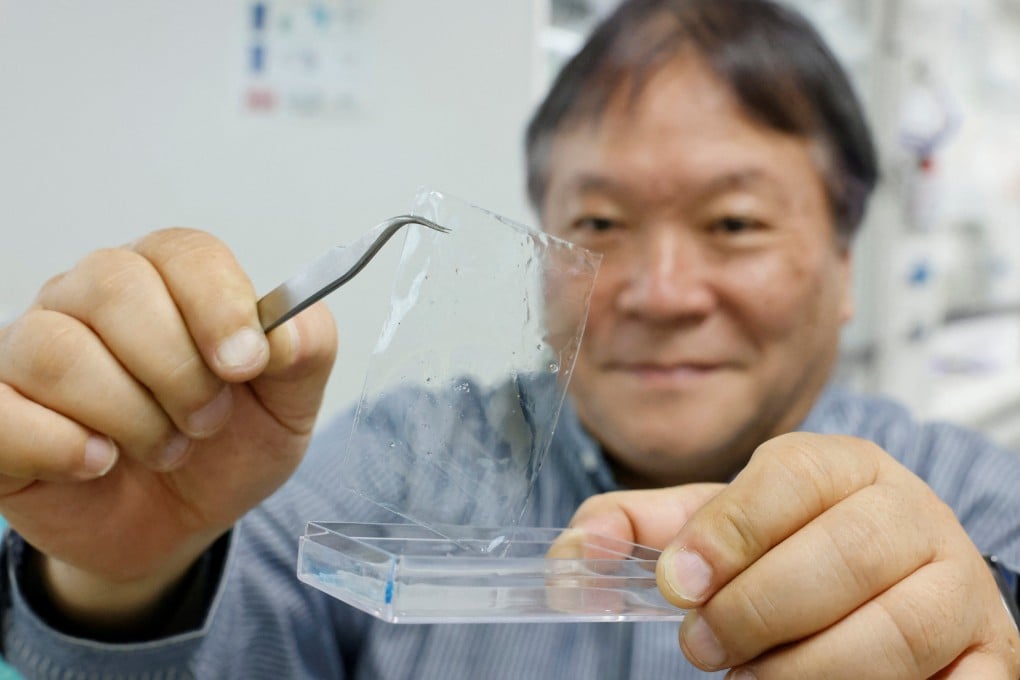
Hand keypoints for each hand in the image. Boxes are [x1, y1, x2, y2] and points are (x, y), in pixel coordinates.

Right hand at [0, 228, 336, 624]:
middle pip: (115, 286)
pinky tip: (100, 462)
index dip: (219, 306)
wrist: (179, 524)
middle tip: (208, 421)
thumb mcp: (289, 405)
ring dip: (130, 415)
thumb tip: (285, 330)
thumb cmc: (227, 449)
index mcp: (167, 280)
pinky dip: (61, 444)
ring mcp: (31, 352)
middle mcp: (90, 299)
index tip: (245, 365)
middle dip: (178, 369)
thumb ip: (306, 351)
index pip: (183, 252)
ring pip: (58, 350)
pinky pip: (3, 411)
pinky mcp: (0, 414)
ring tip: (166, 449)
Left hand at [569, 433, 1019, 678]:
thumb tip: (579, 548)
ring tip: (754, 678)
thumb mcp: (723, 525)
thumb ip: (650, 526)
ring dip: (806, 668)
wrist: (897, 582)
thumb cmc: (798, 548)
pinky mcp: (991, 654)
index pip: (792, 478)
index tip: (680, 584)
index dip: (729, 533)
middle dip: (757, 611)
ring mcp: (961, 584)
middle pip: (842, 555)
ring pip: (892, 631)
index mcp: (845, 465)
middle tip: (704, 646)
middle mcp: (912, 512)